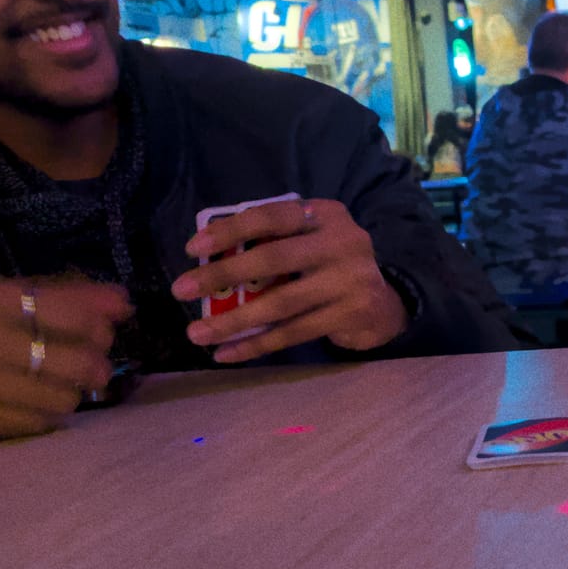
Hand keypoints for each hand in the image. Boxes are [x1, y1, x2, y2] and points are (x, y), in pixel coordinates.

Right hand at [0, 276, 128, 440]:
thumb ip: (61, 296)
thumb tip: (122, 304)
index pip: (71, 313)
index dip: (101, 326)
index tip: (108, 330)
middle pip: (76, 362)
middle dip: (97, 366)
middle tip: (95, 367)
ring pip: (61, 399)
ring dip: (72, 394)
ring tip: (59, 385)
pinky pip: (36, 423)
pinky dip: (46, 414)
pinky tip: (31, 402)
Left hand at [171, 198, 407, 362]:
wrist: (386, 304)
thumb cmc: (331, 267)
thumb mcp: (311, 241)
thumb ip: (275, 242)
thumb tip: (210, 257)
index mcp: (325, 215)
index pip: (271, 216)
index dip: (230, 230)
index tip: (192, 249)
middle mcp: (342, 243)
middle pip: (273, 259)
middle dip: (221, 274)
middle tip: (181, 290)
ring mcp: (350, 281)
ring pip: (280, 303)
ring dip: (232, 321)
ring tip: (196, 334)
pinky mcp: (351, 315)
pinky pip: (293, 333)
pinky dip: (256, 345)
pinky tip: (227, 353)